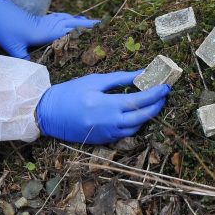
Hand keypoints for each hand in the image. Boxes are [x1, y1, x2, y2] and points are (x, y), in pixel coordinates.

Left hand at [0, 0, 97, 58]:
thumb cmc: (4, 28)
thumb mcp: (14, 47)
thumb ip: (25, 61)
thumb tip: (33, 76)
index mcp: (46, 31)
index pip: (70, 30)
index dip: (86, 30)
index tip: (101, 29)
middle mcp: (48, 24)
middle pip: (72, 22)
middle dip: (88, 24)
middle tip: (104, 26)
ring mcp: (44, 20)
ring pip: (67, 19)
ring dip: (79, 21)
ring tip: (93, 24)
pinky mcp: (40, 20)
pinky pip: (60, 18)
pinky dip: (69, 19)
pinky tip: (71, 22)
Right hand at [35, 71, 168, 143]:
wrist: (49, 114)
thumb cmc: (70, 93)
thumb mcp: (94, 81)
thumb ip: (120, 79)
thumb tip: (141, 73)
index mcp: (106, 104)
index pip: (139, 100)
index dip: (155, 94)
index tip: (166, 86)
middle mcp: (109, 122)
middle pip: (142, 116)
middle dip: (157, 105)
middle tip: (164, 95)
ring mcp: (107, 134)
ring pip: (136, 128)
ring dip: (148, 116)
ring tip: (153, 103)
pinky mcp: (104, 140)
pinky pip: (126, 134)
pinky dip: (135, 124)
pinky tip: (136, 114)